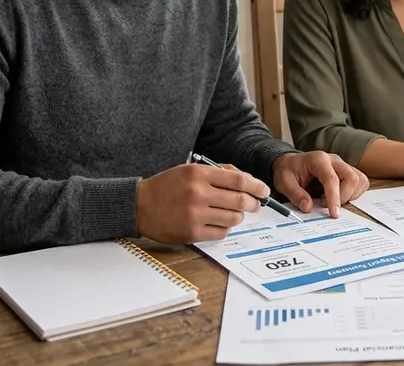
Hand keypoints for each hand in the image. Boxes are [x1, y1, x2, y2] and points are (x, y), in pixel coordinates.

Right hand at [136, 164, 268, 242]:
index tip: (264, 190)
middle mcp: (198, 193)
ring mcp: (195, 214)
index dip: (256, 186)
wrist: (139, 206)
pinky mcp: (192, 233)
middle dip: (253, 203)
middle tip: (256, 204)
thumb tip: (246, 180)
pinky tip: (218, 223)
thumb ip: (217, 173)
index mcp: (198, 174)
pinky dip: (224, 228)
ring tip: (233, 213)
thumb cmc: (166, 186)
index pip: (238, 180)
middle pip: (240, 200)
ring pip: (233, 218)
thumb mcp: (189, 170)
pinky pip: (221, 233)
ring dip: (238, 216)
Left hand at [272, 151, 369, 217]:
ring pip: (359, 180)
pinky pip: (360, 182)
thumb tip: (308, 208)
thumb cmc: (288, 171)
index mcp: (318, 159)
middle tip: (328, 207)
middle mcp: (334, 160)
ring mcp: (342, 164)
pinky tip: (339, 197)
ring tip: (332, 201)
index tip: (334, 214)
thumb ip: (295, 194)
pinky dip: (354, 193)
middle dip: (344, 197)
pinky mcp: (347, 170)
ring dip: (351, 195)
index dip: (334, 198)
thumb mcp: (284, 182)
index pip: (332, 179)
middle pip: (352, 178)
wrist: (290, 163)